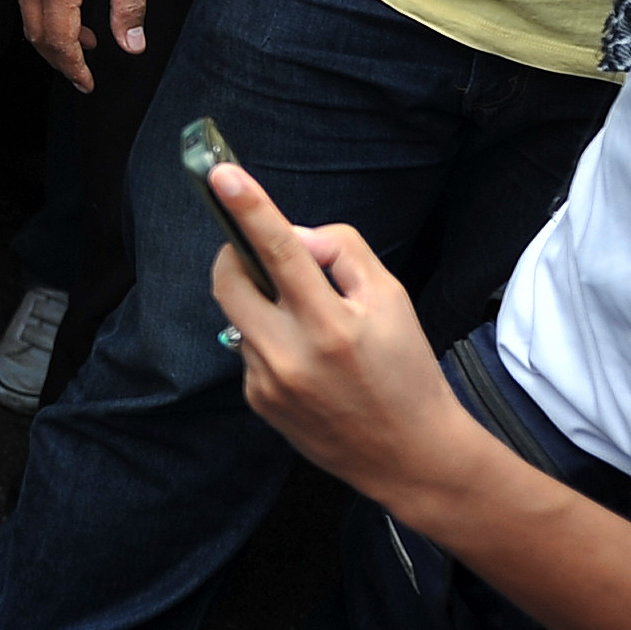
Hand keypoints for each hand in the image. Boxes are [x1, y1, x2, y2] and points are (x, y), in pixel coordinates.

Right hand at [13, 0, 150, 93]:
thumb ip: (129, 7)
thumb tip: (131, 47)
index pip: (59, 41)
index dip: (74, 68)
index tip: (89, 84)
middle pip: (36, 33)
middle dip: (60, 58)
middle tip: (84, 74)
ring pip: (27, 14)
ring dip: (52, 34)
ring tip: (88, 39)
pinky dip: (43, 10)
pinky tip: (69, 4)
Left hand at [208, 160, 483, 504]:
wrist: (410, 455)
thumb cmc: (406, 370)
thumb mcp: (392, 300)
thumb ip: (343, 254)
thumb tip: (294, 236)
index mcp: (330, 325)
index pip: (280, 252)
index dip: (248, 208)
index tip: (220, 174)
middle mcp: (289, 355)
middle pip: (229, 281)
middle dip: (236, 257)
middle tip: (260, 254)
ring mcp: (267, 382)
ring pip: (240, 316)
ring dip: (263, 306)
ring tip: (311, 328)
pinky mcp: (257, 401)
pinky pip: (248, 350)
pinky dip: (269, 341)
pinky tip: (308, 364)